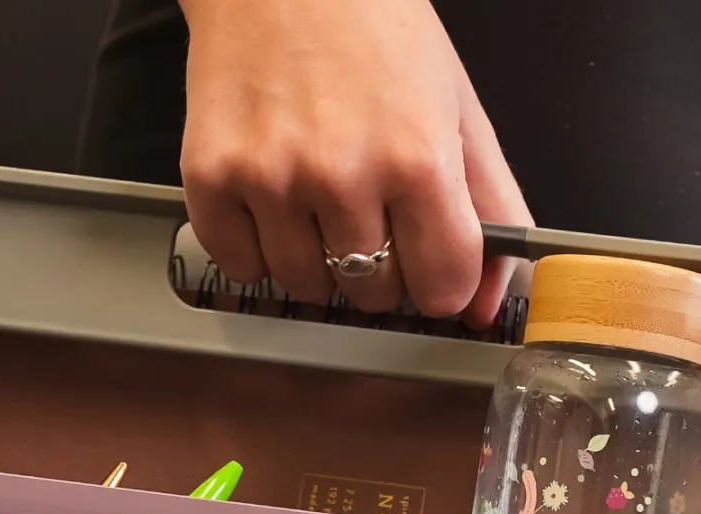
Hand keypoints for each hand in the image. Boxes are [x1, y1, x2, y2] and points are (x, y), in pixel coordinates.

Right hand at [177, 0, 530, 326]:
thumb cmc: (371, 27)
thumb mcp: (456, 105)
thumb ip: (487, 204)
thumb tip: (490, 299)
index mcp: (417, 157)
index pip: (441, 284)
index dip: (441, 283)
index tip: (430, 266)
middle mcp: (342, 176)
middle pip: (371, 291)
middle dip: (379, 267)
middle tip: (369, 211)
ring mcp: (270, 181)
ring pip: (304, 285)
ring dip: (316, 260)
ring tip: (317, 200)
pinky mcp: (211, 179)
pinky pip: (240, 265)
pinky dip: (257, 248)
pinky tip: (272, 201)